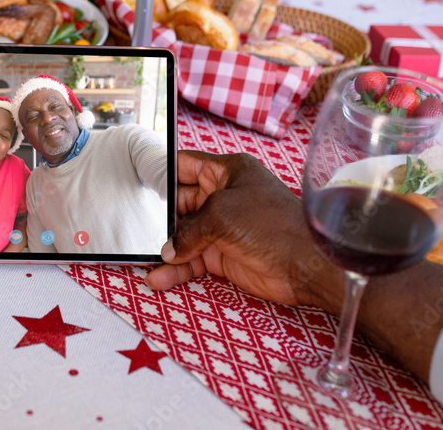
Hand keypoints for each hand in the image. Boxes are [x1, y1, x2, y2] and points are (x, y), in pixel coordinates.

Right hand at [145, 151, 332, 306]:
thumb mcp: (222, 214)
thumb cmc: (274, 226)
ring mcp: (223, 227)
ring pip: (183, 236)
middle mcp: (223, 197)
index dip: (163, 172)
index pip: (185, 165)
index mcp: (227, 172)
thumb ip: (189, 229)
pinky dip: (176, 270)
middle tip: (136, 228)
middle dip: (159, 218)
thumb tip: (170, 248)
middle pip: (179, 204)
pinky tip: (158, 277)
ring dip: (165, 249)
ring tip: (142, 260)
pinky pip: (191, 261)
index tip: (140, 183)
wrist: (306, 264)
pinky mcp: (224, 255)